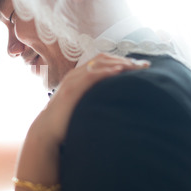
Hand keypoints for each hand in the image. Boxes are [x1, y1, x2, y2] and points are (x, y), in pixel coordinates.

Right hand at [28, 53, 150, 145]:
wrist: (46, 131)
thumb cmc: (65, 121)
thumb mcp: (81, 105)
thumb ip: (93, 98)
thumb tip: (112, 101)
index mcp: (78, 76)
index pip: (102, 61)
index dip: (120, 60)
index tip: (139, 66)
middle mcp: (75, 75)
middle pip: (103, 59)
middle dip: (125, 60)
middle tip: (144, 65)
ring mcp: (72, 81)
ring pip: (98, 64)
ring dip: (119, 63)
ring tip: (136, 66)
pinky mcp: (71, 90)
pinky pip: (90, 76)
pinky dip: (105, 71)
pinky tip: (119, 71)